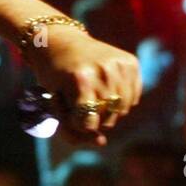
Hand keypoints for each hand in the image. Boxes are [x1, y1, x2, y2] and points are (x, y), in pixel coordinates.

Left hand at [24, 26, 141, 146]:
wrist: (59, 42)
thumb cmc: (53, 76)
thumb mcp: (52, 104)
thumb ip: (71, 131)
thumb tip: (102, 143)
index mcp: (80, 80)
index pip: (88, 124)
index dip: (75, 121)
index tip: (66, 107)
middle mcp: (104, 71)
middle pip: (108, 119)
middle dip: (92, 116)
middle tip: (77, 98)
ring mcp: (119, 65)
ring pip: (123, 110)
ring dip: (107, 110)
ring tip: (91, 93)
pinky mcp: (131, 62)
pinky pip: (133, 97)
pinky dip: (120, 99)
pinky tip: (105, 86)